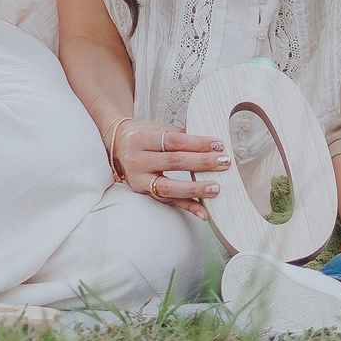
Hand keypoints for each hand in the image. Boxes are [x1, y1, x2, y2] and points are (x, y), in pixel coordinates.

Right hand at [109, 117, 229, 218]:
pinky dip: (187, 206)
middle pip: (174, 162)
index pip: (174, 141)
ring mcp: (138, 179)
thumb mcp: (156, 129)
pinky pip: (168, 201)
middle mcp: (137, 160)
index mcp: (141, 139)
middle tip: (224, 163)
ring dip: (195, 189)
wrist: (116, 145)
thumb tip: (210, 146)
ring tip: (216, 188)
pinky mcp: (143, 193)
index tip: (218, 146)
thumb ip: (180, 137)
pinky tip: (202, 211)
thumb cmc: (141, 136)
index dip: (197, 143)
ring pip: (169, 186)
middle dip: (202, 163)